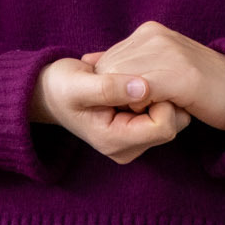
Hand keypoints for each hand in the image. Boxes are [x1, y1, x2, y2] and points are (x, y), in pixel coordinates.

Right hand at [28, 56, 190, 164]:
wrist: (50, 92)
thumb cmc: (60, 88)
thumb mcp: (78, 84)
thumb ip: (109, 88)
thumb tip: (144, 86)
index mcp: (114, 142)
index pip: (164, 126)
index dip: (160, 98)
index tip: (140, 79)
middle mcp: (128, 147)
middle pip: (174, 123)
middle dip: (163, 95)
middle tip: (137, 77)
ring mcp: (135, 139)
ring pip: (173, 115)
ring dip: (159, 92)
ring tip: (131, 78)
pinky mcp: (139, 126)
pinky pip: (165, 108)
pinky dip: (155, 91)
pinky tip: (133, 81)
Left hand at [90, 21, 224, 131]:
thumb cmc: (201, 86)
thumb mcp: (158, 67)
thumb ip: (126, 61)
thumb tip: (88, 59)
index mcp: (149, 31)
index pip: (107, 60)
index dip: (114, 88)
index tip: (138, 102)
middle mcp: (154, 35)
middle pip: (110, 71)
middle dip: (118, 96)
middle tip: (148, 107)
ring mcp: (166, 51)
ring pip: (121, 82)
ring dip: (132, 103)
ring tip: (160, 106)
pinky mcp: (177, 74)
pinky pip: (139, 93)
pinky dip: (142, 107)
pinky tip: (163, 108)